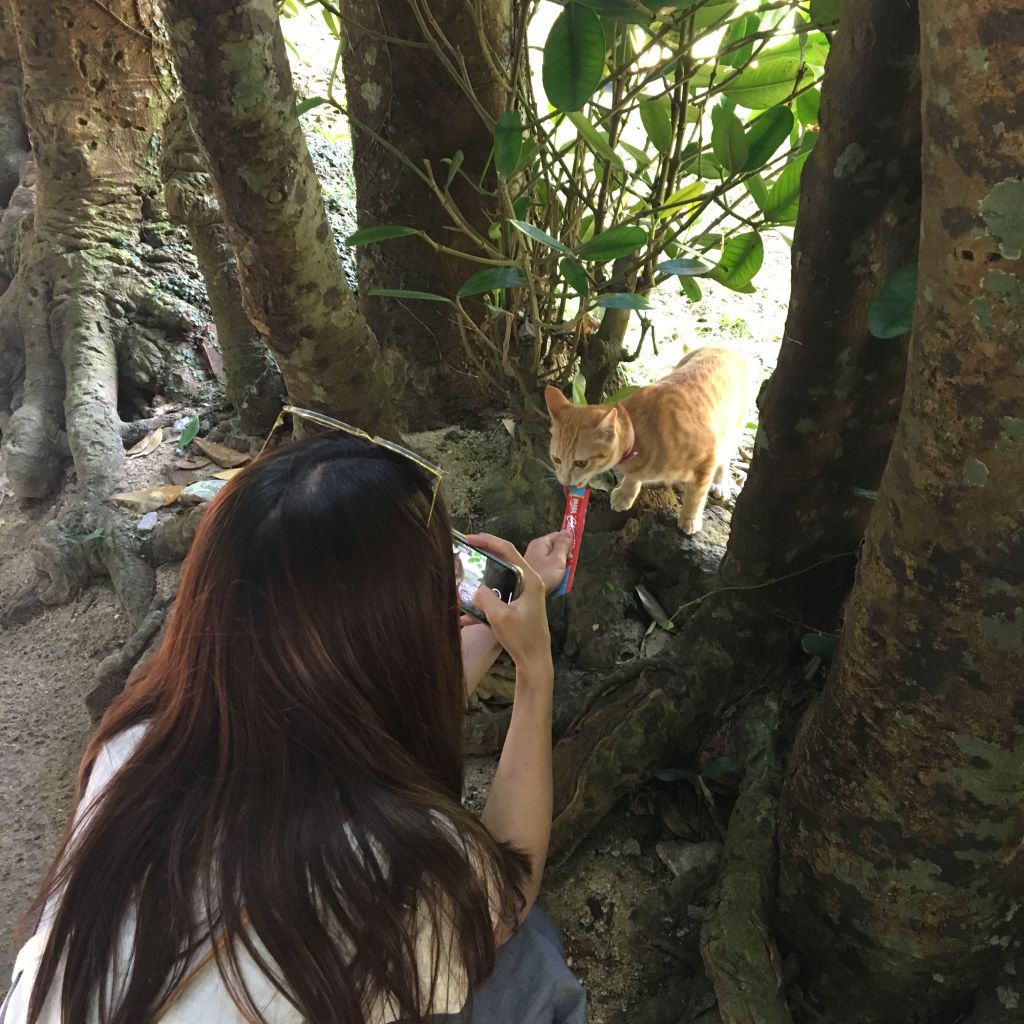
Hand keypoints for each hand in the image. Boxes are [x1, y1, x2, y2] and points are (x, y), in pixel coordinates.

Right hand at [465, 533, 550, 672]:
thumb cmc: (522, 638)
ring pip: (500, 577)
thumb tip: (475, 589)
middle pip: (504, 560)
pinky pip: (499, 594)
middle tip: (465, 551)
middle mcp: (529, 582)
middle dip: (484, 555)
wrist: (534, 660)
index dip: (488, 541)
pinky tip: (467, 613)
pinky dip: (485, 598)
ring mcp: (525, 593)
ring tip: (463, 577)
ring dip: (482, 578)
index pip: (508, 550)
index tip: (470, 538)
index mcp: (530, 580)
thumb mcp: (499, 616)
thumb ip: (485, 597)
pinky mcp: (519, 604)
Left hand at [524, 530, 573, 594]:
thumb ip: (564, 545)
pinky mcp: (535, 569)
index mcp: (540, 543)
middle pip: (557, 548)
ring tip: (559, 577)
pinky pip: (549, 568)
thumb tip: (568, 531)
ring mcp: (535, 560)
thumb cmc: (542, 578)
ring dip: (560, 568)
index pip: (559, 536)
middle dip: (564, 559)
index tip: (572, 555)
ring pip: (554, 560)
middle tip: (566, 568)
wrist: (527, 595)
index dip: (568, 545)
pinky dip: (554, 574)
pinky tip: (554, 582)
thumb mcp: (558, 560)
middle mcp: (536, 549)